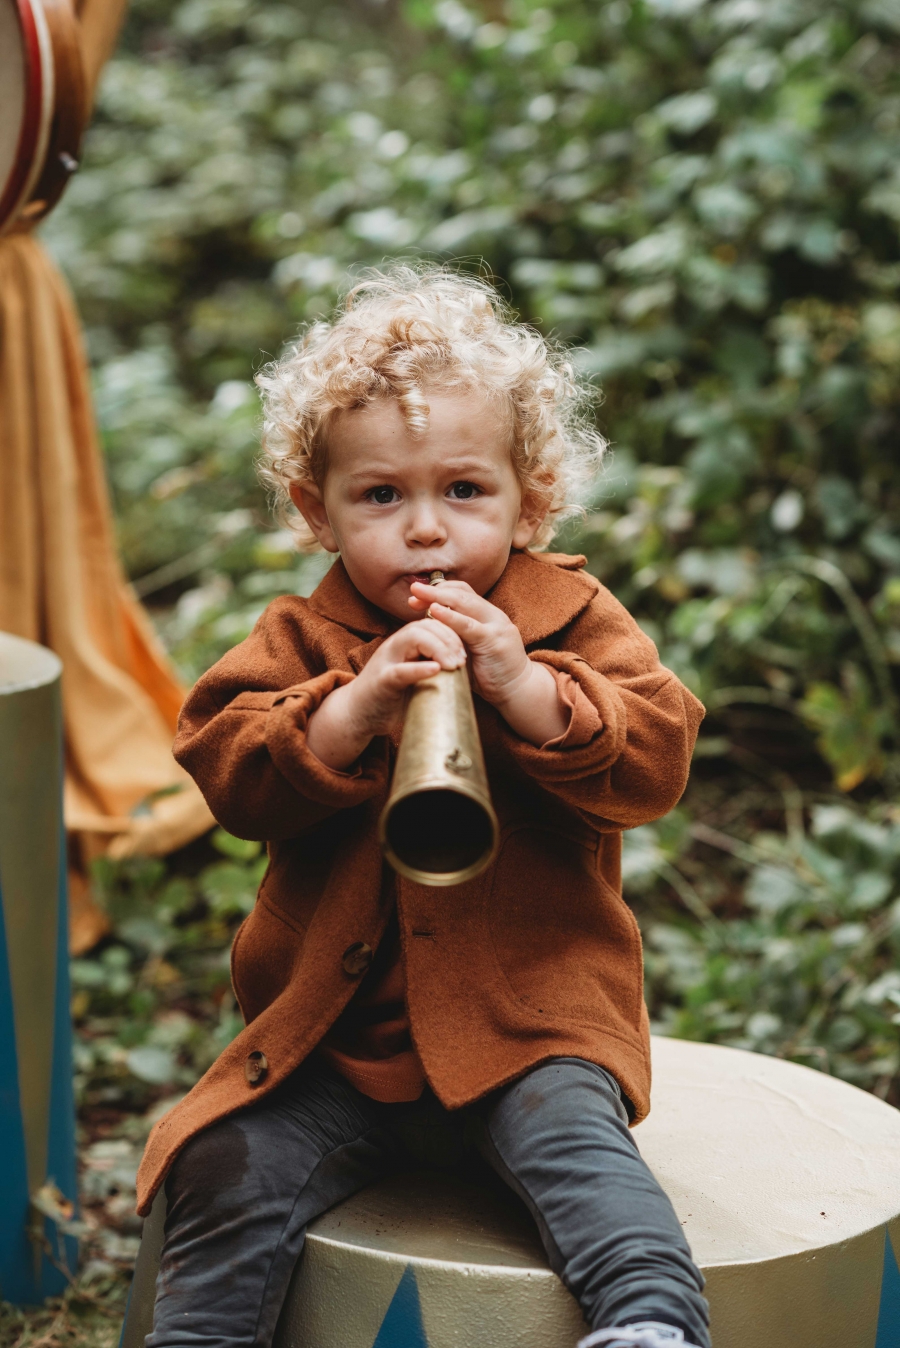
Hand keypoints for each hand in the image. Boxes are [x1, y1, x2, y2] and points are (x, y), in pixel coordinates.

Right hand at [306, 619, 464, 769]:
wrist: (356, 714)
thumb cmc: (389, 694)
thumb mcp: (413, 673)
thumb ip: (430, 662)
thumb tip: (462, 663)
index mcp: (405, 643)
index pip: (432, 623)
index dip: (452, 631)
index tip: (468, 649)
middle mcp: (395, 646)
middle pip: (425, 625)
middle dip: (449, 638)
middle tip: (464, 659)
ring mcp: (386, 661)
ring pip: (413, 639)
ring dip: (439, 649)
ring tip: (455, 664)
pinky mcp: (381, 682)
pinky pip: (401, 670)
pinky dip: (419, 668)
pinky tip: (436, 670)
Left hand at [408, 579, 527, 705]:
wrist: (518, 691)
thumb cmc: (489, 673)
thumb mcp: (469, 649)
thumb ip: (454, 636)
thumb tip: (425, 628)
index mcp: (487, 615)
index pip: (462, 592)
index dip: (439, 590)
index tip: (417, 595)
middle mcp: (494, 615)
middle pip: (462, 593)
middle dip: (435, 590)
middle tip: (414, 589)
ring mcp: (496, 625)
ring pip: (465, 603)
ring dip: (439, 597)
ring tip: (418, 595)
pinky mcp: (495, 640)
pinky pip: (469, 625)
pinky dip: (451, 617)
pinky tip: (434, 612)